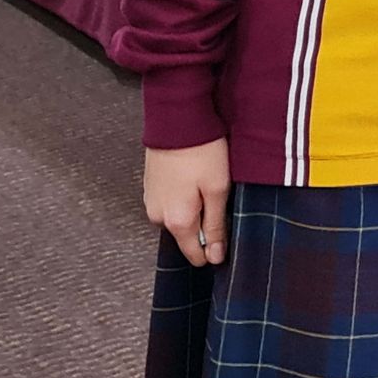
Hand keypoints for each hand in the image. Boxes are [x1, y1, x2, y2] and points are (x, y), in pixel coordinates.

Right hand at [143, 139, 231, 266]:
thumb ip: (215, 226)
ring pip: (178, 219)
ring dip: (194, 209)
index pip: (194, 255)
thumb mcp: (217, 190)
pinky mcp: (150, 189)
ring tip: (207, 186)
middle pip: (187, 236)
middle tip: (220, 199)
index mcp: (177, 221)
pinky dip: (183, 198)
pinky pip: (170, 204)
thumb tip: (215, 257)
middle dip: (204, 225)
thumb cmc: (202, 153)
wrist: (176, 120)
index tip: (227, 235)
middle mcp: (158, 217)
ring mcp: (151, 202)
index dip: (213, 250)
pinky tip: (193, 180)